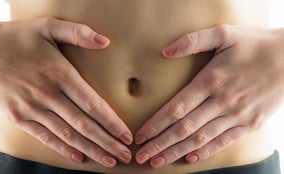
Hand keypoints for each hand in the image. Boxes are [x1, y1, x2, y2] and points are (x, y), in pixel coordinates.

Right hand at [0, 18, 131, 167]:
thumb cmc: (17, 37)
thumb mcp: (48, 26)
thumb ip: (78, 33)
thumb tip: (105, 41)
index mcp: (59, 74)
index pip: (93, 104)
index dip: (112, 122)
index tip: (126, 135)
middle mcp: (47, 95)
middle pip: (84, 125)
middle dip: (107, 142)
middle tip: (124, 155)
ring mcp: (32, 109)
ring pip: (67, 135)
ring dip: (90, 150)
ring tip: (108, 160)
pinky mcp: (18, 117)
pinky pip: (45, 137)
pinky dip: (63, 149)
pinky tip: (78, 157)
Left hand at [135, 25, 283, 167]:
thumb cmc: (256, 44)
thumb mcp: (225, 33)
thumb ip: (193, 41)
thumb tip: (166, 51)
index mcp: (211, 80)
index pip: (176, 108)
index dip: (156, 124)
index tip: (140, 136)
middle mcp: (222, 101)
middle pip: (184, 128)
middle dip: (160, 144)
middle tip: (141, 156)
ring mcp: (237, 115)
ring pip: (200, 139)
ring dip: (176, 152)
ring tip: (158, 161)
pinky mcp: (250, 124)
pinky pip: (223, 142)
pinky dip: (205, 152)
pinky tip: (189, 159)